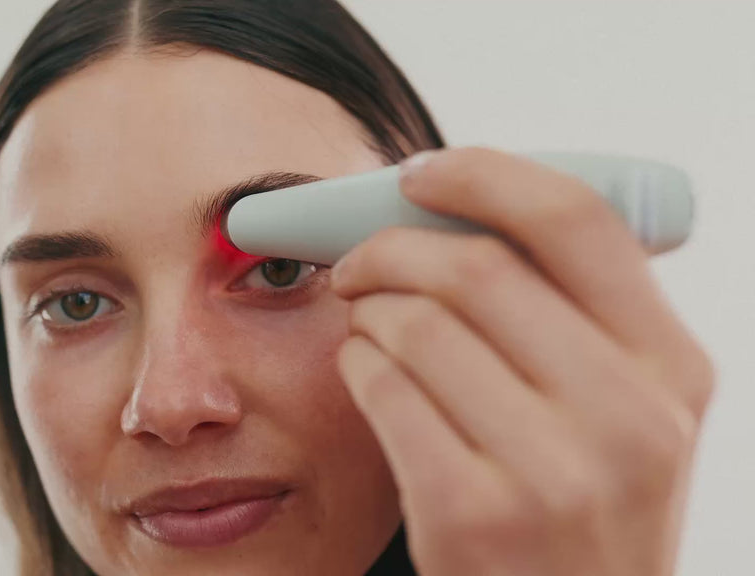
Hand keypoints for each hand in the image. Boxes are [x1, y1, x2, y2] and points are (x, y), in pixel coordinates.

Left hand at [331, 147, 714, 575]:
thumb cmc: (581, 504)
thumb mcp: (621, 411)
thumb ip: (569, 316)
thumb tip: (456, 211)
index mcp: (673, 367)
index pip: (576, 219)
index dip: (483, 174)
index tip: (418, 171)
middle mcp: (629, 416)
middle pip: (476, 267)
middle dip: (391, 246)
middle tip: (357, 260)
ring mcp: (554, 473)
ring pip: (417, 324)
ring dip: (368, 309)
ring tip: (368, 324)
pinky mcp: (473, 516)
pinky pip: (384, 389)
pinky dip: (356, 363)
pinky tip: (365, 371)